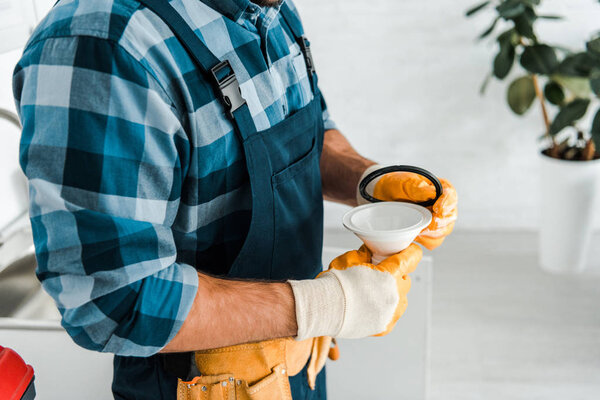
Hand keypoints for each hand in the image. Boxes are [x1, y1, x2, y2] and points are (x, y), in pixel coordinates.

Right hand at [289, 244, 421, 339]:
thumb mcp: (349, 258)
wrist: (323, 309)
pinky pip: (392, 315)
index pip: (411, 259)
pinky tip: (372, 306)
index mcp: (389, 275)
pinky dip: (385, 310)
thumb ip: (366, 253)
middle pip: (405, 279)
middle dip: (397, 274)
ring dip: (393, 293)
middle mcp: (395, 295)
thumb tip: (371, 248)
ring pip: (401, 299)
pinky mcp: (384, 327)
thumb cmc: (334, 283)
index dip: (410, 252)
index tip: (410, 251)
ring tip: (376, 291)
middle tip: (382, 272)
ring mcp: (391, 313)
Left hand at [373, 172, 456, 249]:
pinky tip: (414, 236)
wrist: (381, 195)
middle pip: (450, 217)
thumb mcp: (404, 183)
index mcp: (441, 188)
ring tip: (418, 232)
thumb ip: (418, 187)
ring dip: (432, 234)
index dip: (446, 204)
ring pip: (443, 231)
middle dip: (440, 223)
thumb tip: (433, 193)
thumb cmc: (395, 185)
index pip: (451, 196)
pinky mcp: (429, 231)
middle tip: (428, 225)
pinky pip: (433, 241)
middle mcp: (443, 205)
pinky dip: (425, 241)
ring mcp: (437, 219)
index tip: (437, 209)